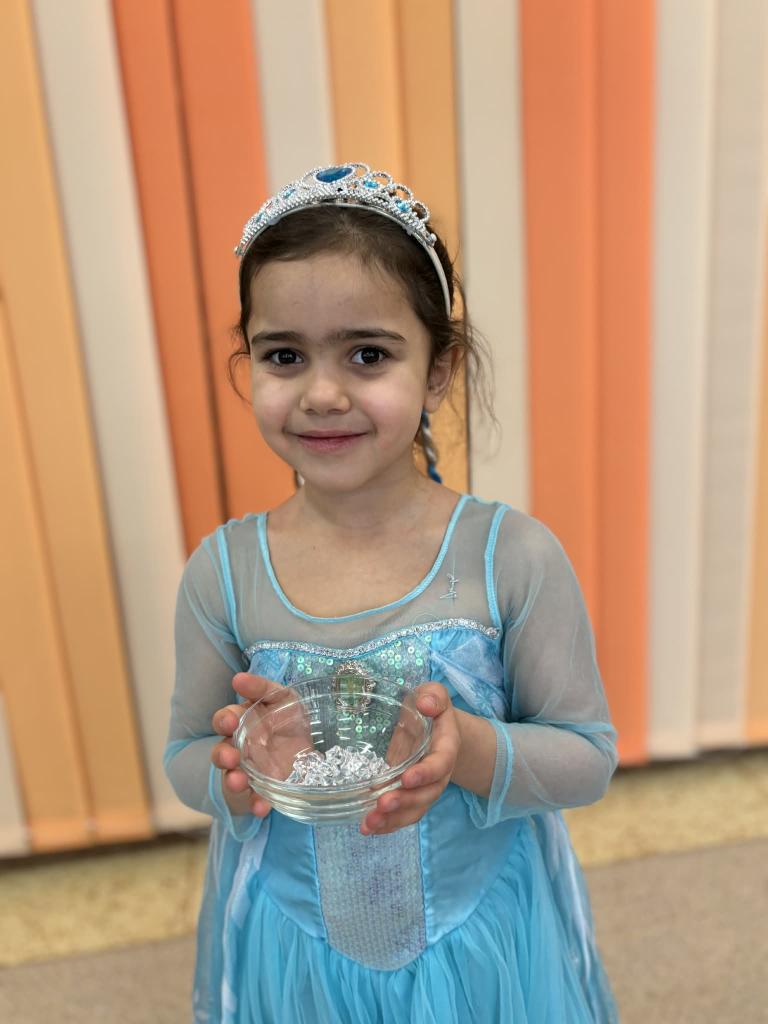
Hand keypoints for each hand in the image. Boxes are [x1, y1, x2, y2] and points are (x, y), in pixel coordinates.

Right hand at [210, 672, 291, 817]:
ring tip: (238, 781)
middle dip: (222, 754)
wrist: (308, 751)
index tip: (230, 722)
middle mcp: (239, 749)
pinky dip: (255, 804)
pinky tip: (262, 806)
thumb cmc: (288, 720)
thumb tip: (237, 679)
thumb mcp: (282, 698)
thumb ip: (261, 688)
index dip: (225, 720)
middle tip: (230, 757)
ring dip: (232, 781)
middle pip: (222, 752)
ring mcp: (248, 772)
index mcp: (242, 723)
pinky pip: (252, 801)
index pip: (226, 720)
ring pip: (231, 777)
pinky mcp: (260, 791)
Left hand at [360, 683, 459, 836]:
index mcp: (446, 748)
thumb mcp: (435, 694)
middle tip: (382, 804)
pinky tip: (368, 827)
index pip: (440, 764)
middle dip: (405, 802)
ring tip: (369, 824)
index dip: (425, 773)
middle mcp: (439, 774)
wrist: (437, 728)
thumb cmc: (432, 708)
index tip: (406, 778)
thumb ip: (433, 696)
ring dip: (393, 820)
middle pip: (426, 794)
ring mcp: (424, 788)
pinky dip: (387, 824)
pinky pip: (403, 815)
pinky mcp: (410, 796)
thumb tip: (425, 704)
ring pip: (414, 810)